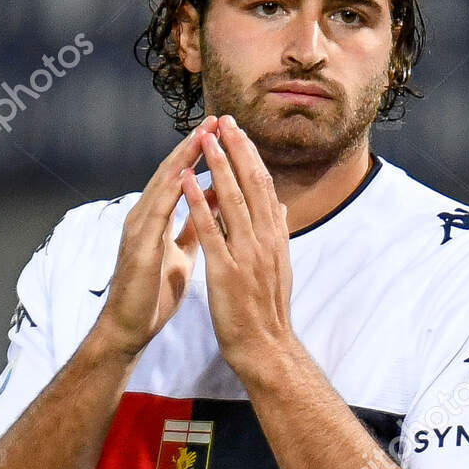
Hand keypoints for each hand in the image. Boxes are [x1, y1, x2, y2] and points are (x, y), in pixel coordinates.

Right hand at [93, 117, 220, 359]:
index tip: (224, 132)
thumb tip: (216, 204)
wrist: (130, 328)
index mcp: (158, 218)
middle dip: (194, 144)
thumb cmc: (154, 294)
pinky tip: (184, 175)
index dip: (201, 154)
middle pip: (171, 172)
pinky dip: (171, 192)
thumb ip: (195, 228)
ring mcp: (139, 229)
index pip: (181, 178)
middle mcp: (145, 216)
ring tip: (204, 135)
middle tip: (217, 118)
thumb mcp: (183, 254)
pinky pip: (157, 213)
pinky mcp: (139, 246)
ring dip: (183, 158)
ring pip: (163, 185)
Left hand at [180, 115, 293, 378]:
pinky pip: (211, 231)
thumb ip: (277, 236)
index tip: (239, 132)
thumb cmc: (267, 311)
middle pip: (252, 186)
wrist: (265, 347)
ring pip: (233, 201)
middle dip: (237, 150)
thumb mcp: (279, 268)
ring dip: (219, 168)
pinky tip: (188, 182)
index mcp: (274, 238)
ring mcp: (247, 254)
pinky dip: (198, 204)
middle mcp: (264, 240)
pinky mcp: (226, 270)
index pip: (264, 187)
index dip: (251, 156)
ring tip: (207, 140)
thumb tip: (280, 210)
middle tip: (224, 121)